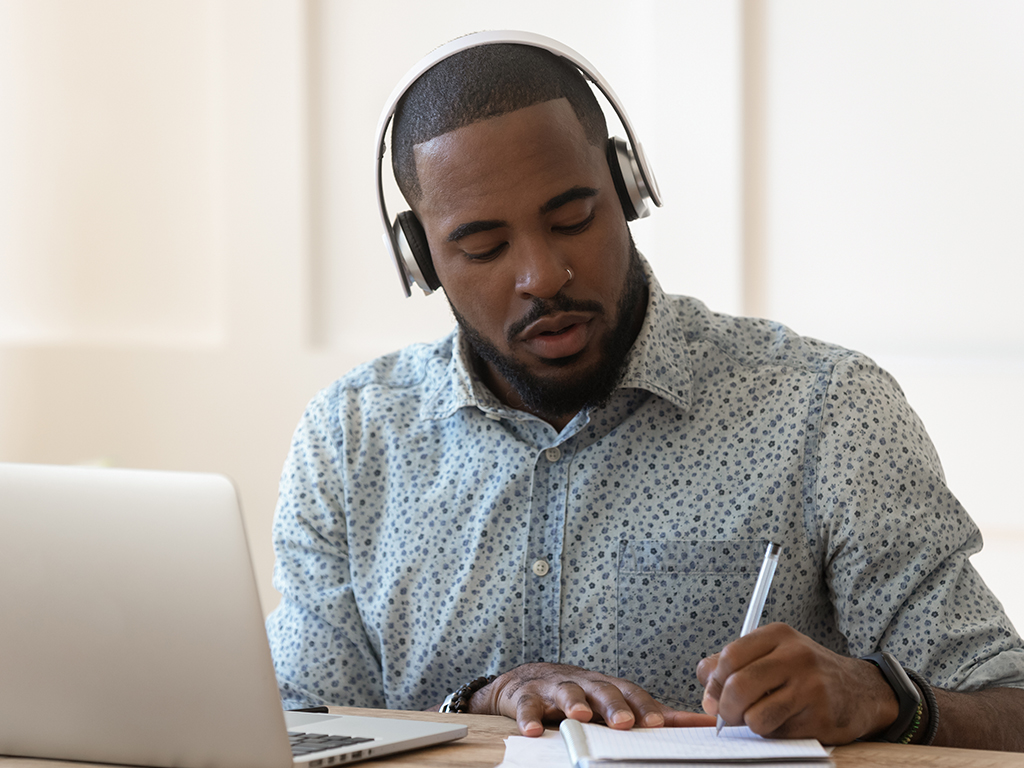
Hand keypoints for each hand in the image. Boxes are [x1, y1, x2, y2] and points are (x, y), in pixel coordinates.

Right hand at [470, 662, 714, 736]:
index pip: (631, 693)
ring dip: (574, 703)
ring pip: (567, 693)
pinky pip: (527, 706)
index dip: (644, 706)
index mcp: (609, 687)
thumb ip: (655, 713)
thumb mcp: (616, 702)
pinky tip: (532, 730)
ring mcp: (555, 689)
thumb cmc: (581, 696)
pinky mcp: (526, 697)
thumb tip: (704, 723)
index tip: (659, 723)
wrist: (526, 682)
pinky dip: (528, 717)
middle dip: (614, 706)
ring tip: (580, 717)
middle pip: (602, 691)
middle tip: (624, 723)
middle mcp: (585, 684)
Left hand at [696, 623, 898, 743]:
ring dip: (749, 724)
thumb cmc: (804, 674)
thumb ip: (733, 667)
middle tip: (728, 716)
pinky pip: (777, 732)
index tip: (713, 696)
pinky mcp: (820, 716)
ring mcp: (810, 686)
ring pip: (755, 715)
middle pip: (738, 685)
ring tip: (759, 718)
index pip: (729, 657)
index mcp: (777, 635)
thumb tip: (706, 690)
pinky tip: (784, 723)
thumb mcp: (771, 656)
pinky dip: (771, 733)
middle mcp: (795, 656)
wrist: (860, 691)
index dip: (713, 682)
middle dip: (725, 708)